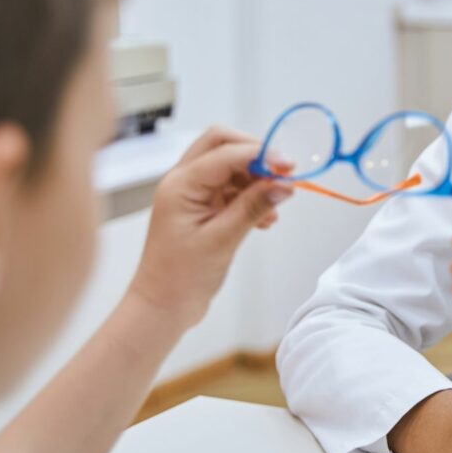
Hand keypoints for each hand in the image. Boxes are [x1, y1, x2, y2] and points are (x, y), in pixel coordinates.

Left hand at [129, 126, 293, 329]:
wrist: (163, 306)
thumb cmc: (180, 278)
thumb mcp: (222, 239)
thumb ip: (253, 207)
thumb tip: (283, 184)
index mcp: (181, 185)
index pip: (225, 152)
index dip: (260, 154)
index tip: (289, 166)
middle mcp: (184, 182)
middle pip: (224, 145)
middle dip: (256, 155)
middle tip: (283, 173)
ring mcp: (193, 194)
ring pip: (231, 167)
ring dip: (256, 179)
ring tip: (274, 204)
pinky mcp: (204, 207)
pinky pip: (233, 189)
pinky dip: (252, 196)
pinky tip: (265, 218)